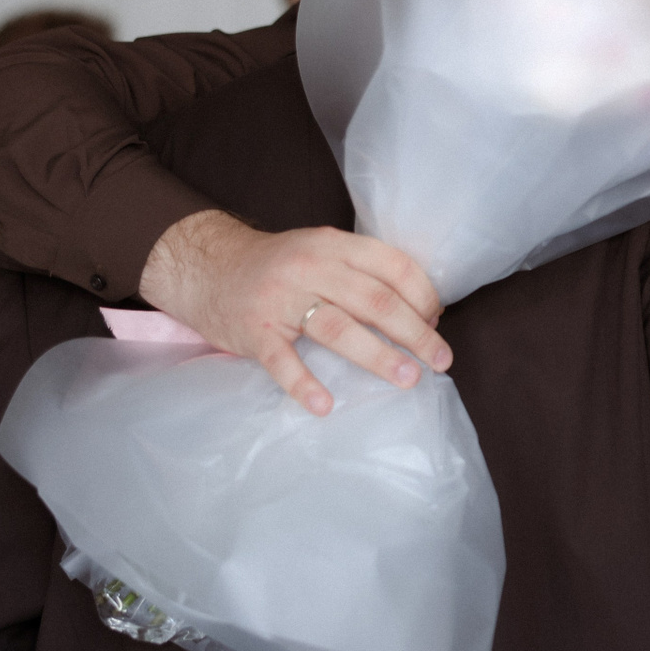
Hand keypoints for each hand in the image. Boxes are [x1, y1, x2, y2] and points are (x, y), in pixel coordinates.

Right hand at [139, 210, 449, 415]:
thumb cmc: (280, 268)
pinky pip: (282, 360)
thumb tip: (424, 315)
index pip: (392, 266)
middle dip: (415, 332)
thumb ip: (366, 275)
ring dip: (377, 356)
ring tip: (408, 378)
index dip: (422, 296)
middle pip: (374, 300)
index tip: (436, 322)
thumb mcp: (323, 253)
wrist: (207, 268)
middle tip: (441, 360)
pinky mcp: (254, 330)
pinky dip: (303, 384)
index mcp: (334, 245)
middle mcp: (310, 266)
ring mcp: (280, 299)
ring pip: (337, 327)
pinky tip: (325, 405)